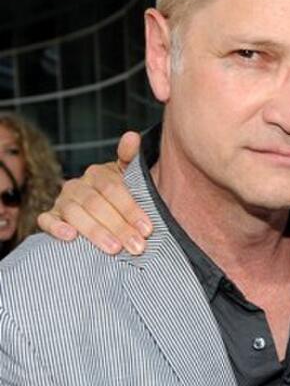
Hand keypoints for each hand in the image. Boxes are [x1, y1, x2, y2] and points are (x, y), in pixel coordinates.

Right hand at [37, 131, 149, 253]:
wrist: (102, 212)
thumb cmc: (121, 198)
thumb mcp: (129, 178)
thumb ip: (131, 159)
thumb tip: (132, 136)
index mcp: (98, 174)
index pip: (113, 188)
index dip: (131, 208)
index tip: (147, 228)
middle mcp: (78, 185)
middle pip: (96, 204)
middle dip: (119, 226)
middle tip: (137, 246)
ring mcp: (63, 201)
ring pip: (75, 213)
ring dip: (95, 232)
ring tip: (114, 249)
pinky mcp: (51, 217)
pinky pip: (46, 220)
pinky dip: (56, 228)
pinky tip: (70, 237)